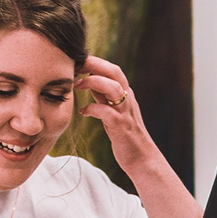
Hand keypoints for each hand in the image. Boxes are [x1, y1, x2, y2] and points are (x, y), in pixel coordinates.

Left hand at [78, 56, 162, 176]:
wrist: (142, 158)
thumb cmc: (125, 134)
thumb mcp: (113, 110)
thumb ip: (103, 96)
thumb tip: (87, 81)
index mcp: (126, 93)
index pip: (111, 69)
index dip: (94, 61)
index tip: (76, 60)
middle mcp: (127, 99)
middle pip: (114, 72)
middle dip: (93, 64)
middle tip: (74, 65)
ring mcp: (125, 112)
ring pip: (112, 87)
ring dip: (92, 82)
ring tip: (76, 85)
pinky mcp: (121, 126)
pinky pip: (105, 111)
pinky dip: (92, 108)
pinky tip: (83, 112)